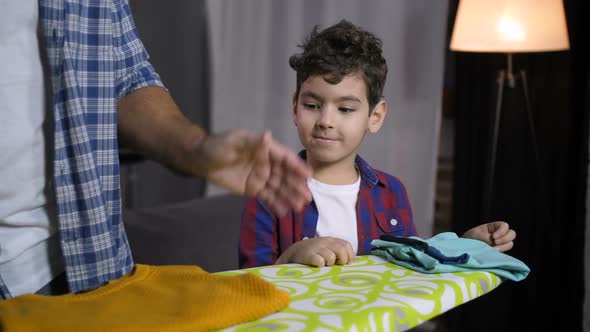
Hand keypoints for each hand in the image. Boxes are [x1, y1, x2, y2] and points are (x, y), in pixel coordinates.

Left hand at [195, 129, 311, 215]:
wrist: (201, 160)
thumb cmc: (217, 146)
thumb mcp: (235, 141)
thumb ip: (253, 142)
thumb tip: (268, 135)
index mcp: (265, 148)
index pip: (284, 157)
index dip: (297, 166)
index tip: (308, 175)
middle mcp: (267, 163)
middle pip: (285, 175)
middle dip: (297, 186)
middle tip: (308, 197)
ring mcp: (261, 176)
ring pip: (279, 188)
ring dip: (290, 197)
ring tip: (300, 208)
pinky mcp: (253, 188)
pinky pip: (268, 197)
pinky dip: (276, 204)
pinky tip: (285, 213)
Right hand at [276, 237, 354, 266]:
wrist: (293, 252)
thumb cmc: (314, 254)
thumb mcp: (326, 249)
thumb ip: (338, 252)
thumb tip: (352, 263)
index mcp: (331, 240)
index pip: (346, 245)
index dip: (349, 256)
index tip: (346, 264)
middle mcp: (324, 241)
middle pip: (341, 250)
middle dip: (342, 261)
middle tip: (335, 265)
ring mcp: (316, 247)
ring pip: (331, 257)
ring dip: (329, 264)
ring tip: (324, 265)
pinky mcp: (307, 255)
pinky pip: (319, 261)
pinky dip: (320, 265)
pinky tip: (317, 266)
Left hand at [462, 221, 515, 251]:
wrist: (464, 248)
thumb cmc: (469, 238)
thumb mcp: (476, 234)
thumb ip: (486, 237)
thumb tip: (494, 242)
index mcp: (493, 227)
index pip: (505, 226)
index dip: (502, 231)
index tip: (493, 236)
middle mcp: (499, 235)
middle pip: (512, 234)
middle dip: (505, 238)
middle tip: (495, 243)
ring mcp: (500, 244)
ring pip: (510, 244)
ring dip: (504, 246)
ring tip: (494, 249)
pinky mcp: (499, 252)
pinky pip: (506, 252)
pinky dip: (502, 253)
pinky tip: (494, 253)